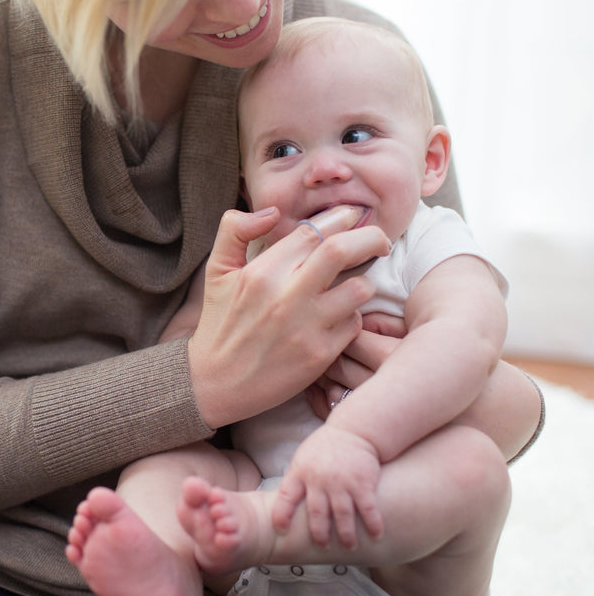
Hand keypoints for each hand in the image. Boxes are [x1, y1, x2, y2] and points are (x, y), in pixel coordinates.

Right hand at [188, 209, 390, 428]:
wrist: (215, 383)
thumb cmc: (219, 323)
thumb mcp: (216, 271)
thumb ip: (234, 230)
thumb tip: (272, 212)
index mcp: (262, 272)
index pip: (313, 231)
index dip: (340, 218)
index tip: (352, 217)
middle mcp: (285, 297)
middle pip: (342, 250)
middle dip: (371, 238)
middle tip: (380, 241)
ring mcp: (305, 327)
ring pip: (359, 289)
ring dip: (364, 282)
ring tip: (357, 284)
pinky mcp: (319, 355)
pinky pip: (354, 324)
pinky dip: (353, 316)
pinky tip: (340, 316)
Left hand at [271, 422, 383, 548]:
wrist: (354, 430)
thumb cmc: (326, 446)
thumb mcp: (304, 457)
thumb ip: (297, 479)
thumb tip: (284, 503)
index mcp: (301, 472)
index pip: (286, 497)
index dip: (281, 514)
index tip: (281, 530)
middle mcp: (320, 480)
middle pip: (316, 513)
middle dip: (319, 534)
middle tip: (323, 546)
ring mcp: (342, 483)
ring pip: (342, 516)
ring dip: (346, 534)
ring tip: (349, 545)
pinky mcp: (363, 483)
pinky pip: (368, 509)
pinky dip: (373, 524)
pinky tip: (376, 535)